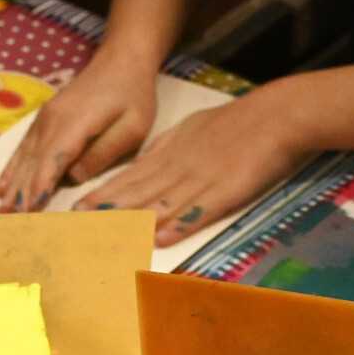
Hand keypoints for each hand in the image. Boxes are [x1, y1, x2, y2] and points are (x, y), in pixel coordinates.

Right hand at [0, 46, 160, 211]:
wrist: (120, 61)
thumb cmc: (132, 95)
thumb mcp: (132, 127)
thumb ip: (104, 152)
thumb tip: (75, 176)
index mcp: (75, 123)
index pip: (52, 161)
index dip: (39, 187)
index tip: (29, 211)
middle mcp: (53, 120)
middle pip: (33, 162)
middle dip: (21, 193)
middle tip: (8, 221)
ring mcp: (45, 118)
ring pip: (25, 157)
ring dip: (13, 184)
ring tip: (2, 210)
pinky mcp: (45, 119)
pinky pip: (24, 147)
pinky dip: (12, 168)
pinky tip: (3, 185)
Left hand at [70, 91, 308, 248]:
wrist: (276, 115)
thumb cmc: (239, 122)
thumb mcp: (193, 128)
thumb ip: (169, 147)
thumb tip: (146, 164)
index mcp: (171, 152)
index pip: (130, 177)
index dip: (104, 194)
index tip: (79, 207)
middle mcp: (178, 167)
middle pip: (136, 193)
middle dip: (106, 211)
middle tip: (77, 226)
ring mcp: (201, 181)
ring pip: (160, 204)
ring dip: (132, 222)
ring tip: (106, 237)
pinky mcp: (226, 192)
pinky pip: (198, 211)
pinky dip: (178, 225)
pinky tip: (159, 239)